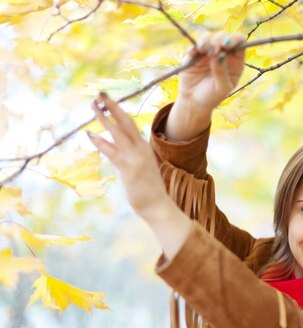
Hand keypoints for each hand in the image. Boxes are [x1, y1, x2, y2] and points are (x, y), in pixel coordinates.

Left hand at [89, 92, 170, 219]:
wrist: (157, 204)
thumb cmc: (148, 188)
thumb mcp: (140, 166)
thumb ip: (129, 155)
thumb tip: (115, 147)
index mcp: (143, 147)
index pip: (130, 123)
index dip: (118, 110)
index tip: (107, 101)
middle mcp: (140, 148)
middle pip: (126, 121)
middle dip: (112, 106)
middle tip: (100, 93)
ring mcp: (135, 157)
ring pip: (118, 131)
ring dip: (104, 117)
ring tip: (92, 105)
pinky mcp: (128, 168)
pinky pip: (112, 151)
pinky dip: (100, 142)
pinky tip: (90, 135)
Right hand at [179, 31, 245, 108]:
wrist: (194, 102)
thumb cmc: (213, 96)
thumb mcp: (222, 88)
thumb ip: (222, 72)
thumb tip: (219, 55)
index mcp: (235, 61)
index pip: (240, 43)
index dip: (235, 39)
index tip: (227, 45)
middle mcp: (223, 53)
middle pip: (223, 36)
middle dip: (219, 40)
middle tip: (214, 50)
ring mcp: (208, 52)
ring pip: (208, 37)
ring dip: (205, 41)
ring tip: (202, 50)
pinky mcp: (194, 54)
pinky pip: (193, 45)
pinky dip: (193, 47)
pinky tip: (192, 54)